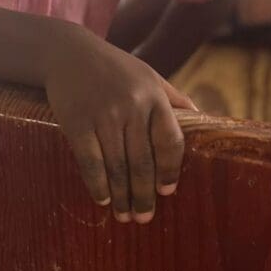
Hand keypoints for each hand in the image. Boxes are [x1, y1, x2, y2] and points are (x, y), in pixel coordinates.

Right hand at [44, 31, 194, 222]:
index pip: (170, 141)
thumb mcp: (148, 75)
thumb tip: (202, 119)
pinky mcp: (77, 122)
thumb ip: (173, 98)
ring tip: (124, 216)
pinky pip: (90, 162)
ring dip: (122, 197)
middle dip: (144, 196)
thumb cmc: (114, 67)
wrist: (68, 51)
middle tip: (144, 218)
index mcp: (153, 96)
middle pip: (143, 162)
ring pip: (117, 167)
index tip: (167, 191)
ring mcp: (103, 115)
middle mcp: (131, 106)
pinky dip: (97, 185)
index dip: (170, 170)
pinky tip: (103, 199)